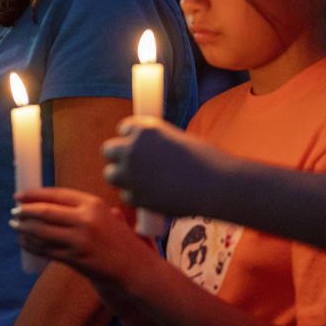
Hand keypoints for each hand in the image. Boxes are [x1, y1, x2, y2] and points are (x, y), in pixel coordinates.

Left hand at [11, 187, 150, 285]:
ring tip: (14, 226)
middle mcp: (85, 219)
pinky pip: (47, 250)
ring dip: (24, 228)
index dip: (34, 194)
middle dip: (25, 212)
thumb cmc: (119, 240)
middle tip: (13, 212)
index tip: (19, 196)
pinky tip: (25, 242)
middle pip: (45, 212)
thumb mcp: (105, 215)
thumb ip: (81, 208)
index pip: (56, 194)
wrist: (135, 268)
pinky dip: (32, 245)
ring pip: (42, 232)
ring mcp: (80, 240)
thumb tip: (46, 202)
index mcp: (92, 203)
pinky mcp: (76, 259)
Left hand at [102, 116, 231, 215]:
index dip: (131, 137)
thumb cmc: (205, 160)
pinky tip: (153, 196)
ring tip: (139, 182)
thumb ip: (155, 143)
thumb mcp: (176, 139)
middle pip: (107, 150)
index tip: (139, 145)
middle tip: (132, 164)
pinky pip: (126, 196)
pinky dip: (136, 197)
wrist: (217, 185)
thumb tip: (144, 151)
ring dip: (121, 177)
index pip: (123, 128)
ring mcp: (131, 173)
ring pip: (110, 174)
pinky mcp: (136, 196)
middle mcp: (132, 148)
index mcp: (144, 129)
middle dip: (118, 156)